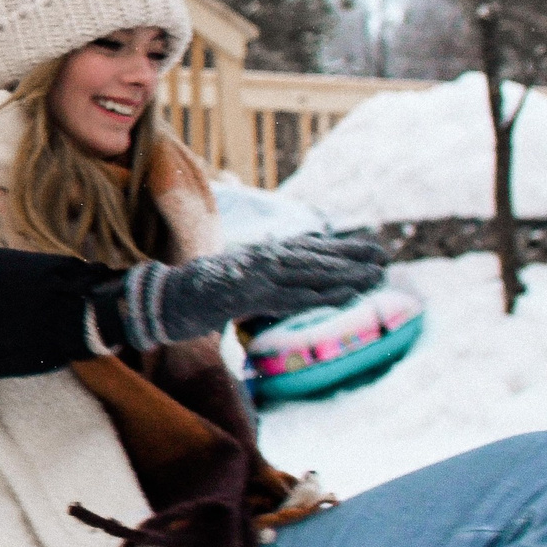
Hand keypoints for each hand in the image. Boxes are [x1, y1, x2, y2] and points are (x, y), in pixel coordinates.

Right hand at [109, 233, 386, 347]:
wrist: (162, 300)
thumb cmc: (196, 295)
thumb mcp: (234, 282)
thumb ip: (260, 279)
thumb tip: (281, 282)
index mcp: (260, 256)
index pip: (307, 248)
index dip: (340, 247)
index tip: (370, 246)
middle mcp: (261, 260)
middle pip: (315, 257)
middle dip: (351, 257)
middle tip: (385, 255)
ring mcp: (255, 276)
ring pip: (310, 274)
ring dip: (346, 274)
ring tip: (376, 275)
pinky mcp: (249, 295)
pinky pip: (293, 296)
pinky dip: (323, 294)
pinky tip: (346, 294)